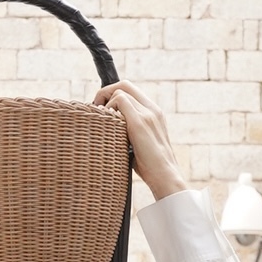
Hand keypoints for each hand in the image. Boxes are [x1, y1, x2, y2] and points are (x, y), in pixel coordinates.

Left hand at [96, 82, 184, 200]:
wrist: (166, 176)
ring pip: (120, 90)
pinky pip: (119, 100)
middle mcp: (152, 109)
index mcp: (155, 113)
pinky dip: (108, 108)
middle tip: (96, 108)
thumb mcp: (141, 143)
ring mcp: (147, 114)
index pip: (131, 90)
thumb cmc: (151, 167)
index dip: (113, 95)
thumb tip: (111, 129)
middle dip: (105, 92)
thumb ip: (130, 131)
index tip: (102, 109)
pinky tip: (106, 123)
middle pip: (124, 84)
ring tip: (100, 118)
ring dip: (105, 101)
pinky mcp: (139, 122)